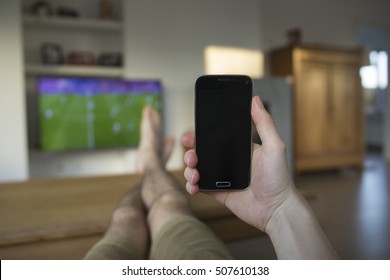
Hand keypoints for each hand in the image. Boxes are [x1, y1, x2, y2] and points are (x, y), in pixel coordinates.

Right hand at [182, 96, 296, 232]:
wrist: (276, 209)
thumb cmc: (279, 178)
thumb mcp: (274, 146)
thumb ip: (264, 123)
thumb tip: (255, 99)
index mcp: (240, 149)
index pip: (216, 137)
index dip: (202, 134)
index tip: (192, 134)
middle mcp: (229, 162)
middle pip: (202, 152)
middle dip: (191, 152)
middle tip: (191, 154)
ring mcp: (222, 178)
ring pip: (197, 169)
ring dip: (189, 169)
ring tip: (193, 172)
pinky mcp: (218, 193)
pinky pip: (200, 187)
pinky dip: (192, 186)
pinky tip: (193, 186)